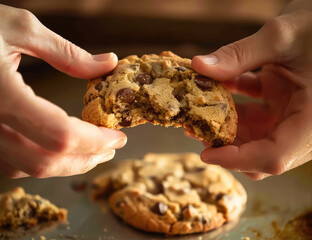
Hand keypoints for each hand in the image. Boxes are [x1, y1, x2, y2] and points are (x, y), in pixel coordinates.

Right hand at [0, 5, 126, 177]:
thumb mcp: (20, 28)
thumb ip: (67, 53)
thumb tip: (108, 63)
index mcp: (1, 96)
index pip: (60, 135)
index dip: (95, 141)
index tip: (118, 136)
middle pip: (46, 162)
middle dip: (87, 158)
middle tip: (111, 147)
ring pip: (28, 168)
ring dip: (66, 164)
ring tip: (93, 150)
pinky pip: (11, 162)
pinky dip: (41, 161)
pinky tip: (58, 149)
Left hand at [192, 0, 311, 179]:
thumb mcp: (280, 37)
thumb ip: (239, 55)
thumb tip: (199, 66)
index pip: (274, 156)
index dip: (237, 160)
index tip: (205, 154)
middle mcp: (304, 123)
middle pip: (262, 152)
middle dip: (227, 145)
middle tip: (197, 129)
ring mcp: (292, 112)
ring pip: (255, 136)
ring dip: (226, 126)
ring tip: (200, 110)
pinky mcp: (282, 100)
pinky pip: (254, 113)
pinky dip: (235, 105)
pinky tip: (219, 87)